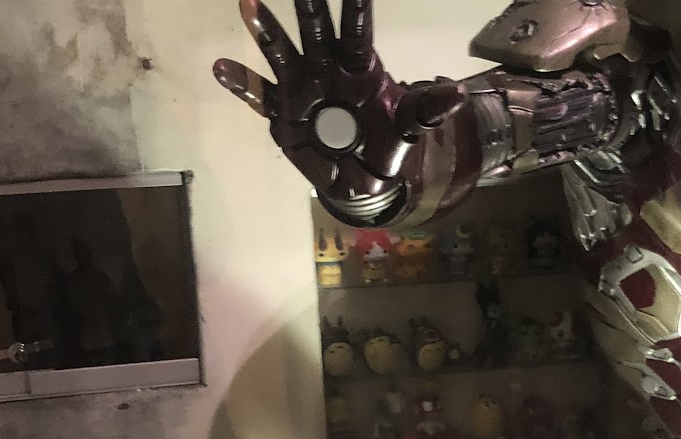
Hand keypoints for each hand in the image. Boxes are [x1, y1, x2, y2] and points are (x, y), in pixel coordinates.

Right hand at [214, 0, 464, 218]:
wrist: (363, 178)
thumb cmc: (387, 142)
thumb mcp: (412, 126)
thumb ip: (429, 107)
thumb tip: (459, 94)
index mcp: (360, 66)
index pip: (356, 27)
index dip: (354, 2)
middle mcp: (326, 68)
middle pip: (315, 29)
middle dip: (307, 2)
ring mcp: (301, 88)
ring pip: (282, 53)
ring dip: (265, 30)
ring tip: (248, 2)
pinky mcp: (283, 113)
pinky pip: (260, 96)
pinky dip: (241, 84)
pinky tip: (220, 66)